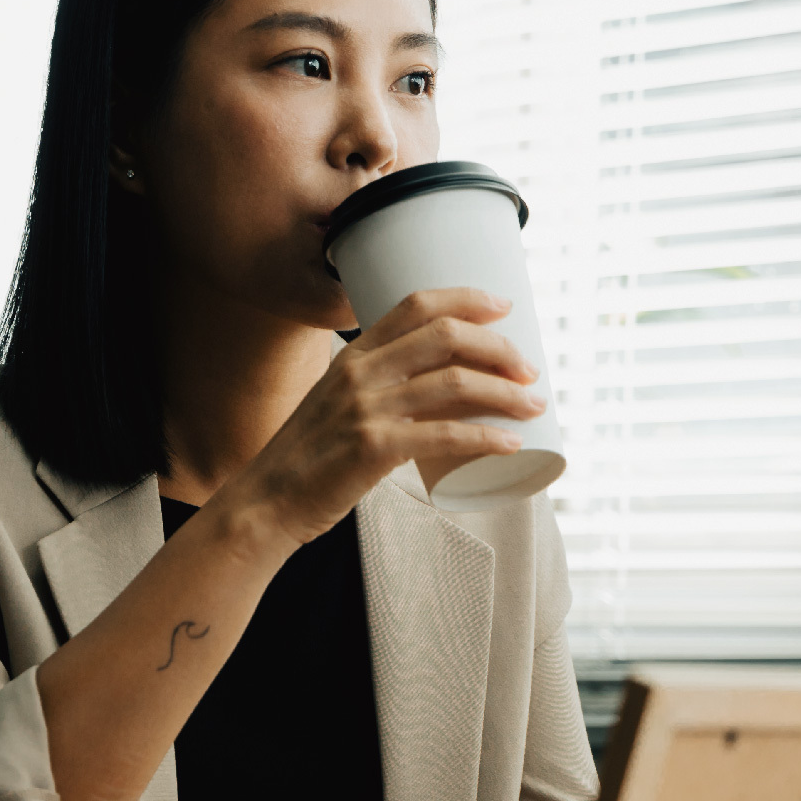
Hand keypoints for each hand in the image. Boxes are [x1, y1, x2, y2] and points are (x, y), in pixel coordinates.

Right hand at [218, 288, 545, 547]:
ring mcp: (365, 409)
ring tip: (534, 406)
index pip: (415, 305)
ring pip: (455, 384)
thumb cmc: (309, 458)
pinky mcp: (372, 449)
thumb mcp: (336, 404)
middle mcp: (359, 373)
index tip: (505, 308)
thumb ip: (376, 390)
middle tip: (529, 369)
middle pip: (446, 336)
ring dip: (507, 393)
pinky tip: (511, 443)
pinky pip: (446, 436)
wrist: (266, 501)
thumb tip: (436, 390)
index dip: (466, 299)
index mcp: (353, 355)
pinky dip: (487, 437)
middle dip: (500, 347)